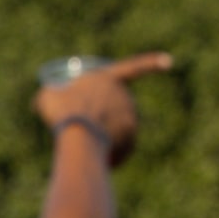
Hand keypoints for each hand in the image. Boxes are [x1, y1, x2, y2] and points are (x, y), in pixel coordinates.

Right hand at [33, 52, 166, 167]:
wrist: (78, 135)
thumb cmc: (63, 110)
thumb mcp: (49, 96)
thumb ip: (55, 94)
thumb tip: (49, 98)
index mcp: (109, 78)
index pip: (133, 67)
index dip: (151, 63)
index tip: (169, 61)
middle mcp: (125, 96)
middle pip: (111, 107)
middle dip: (97, 117)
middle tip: (77, 127)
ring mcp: (130, 117)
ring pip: (113, 128)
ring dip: (99, 136)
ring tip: (78, 143)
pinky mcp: (131, 138)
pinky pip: (118, 146)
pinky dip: (106, 152)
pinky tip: (91, 156)